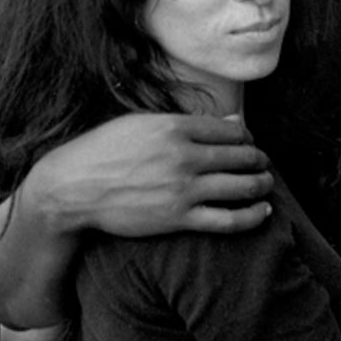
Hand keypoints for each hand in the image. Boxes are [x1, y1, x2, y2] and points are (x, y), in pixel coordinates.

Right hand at [26, 112, 273, 236]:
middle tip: (264, 164)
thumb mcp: (144, 124)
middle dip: (259, 160)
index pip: (230, 131)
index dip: (246, 138)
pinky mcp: (178, 218)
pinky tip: (263, 213)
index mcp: (175, 127)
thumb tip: (232, 120)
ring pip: (241, 187)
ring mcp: (182, 189)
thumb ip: (190, 122)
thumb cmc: (105, 150)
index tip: (248, 144)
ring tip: (266, 185)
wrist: (73, 187)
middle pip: (241, 157)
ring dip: (262, 185)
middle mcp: (183, 156)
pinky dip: (252, 217)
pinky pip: (228, 220)